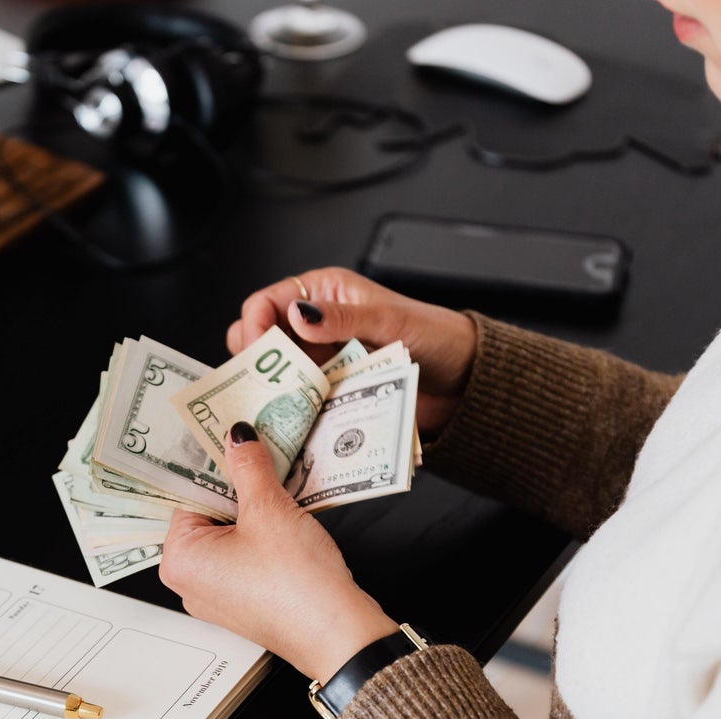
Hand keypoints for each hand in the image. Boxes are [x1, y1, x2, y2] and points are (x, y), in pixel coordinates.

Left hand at [159, 421, 398, 682]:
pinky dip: (263, 532)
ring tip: (276, 480)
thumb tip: (238, 438)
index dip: (212, 464)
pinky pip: (246, 554)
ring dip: (254, 507)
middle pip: (207, 514)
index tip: (227, 438)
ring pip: (230, 533)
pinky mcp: (247, 600)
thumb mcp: (269, 510)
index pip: (186, 494)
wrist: (338, 634)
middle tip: (257, 453)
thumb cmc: (296, 584)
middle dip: (235, 485)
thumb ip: (248, 467)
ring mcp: (219, 594)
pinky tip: (286, 514)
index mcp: (179, 559)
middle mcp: (191, 581)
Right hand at [227, 267, 476, 435]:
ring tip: (274, 408)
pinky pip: (299, 402)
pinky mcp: (331, 393)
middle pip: (263, 340)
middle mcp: (317, 326)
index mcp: (325, 293)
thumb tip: (298, 313)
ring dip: (272, 391)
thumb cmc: (435, 336)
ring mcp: (323, 361)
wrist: (466, 380)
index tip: (253, 354)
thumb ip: (342, 317)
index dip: (253, 326)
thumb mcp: (389, 320)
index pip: (267, 302)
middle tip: (259, 385)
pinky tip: (291, 423)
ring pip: (277, 375)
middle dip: (256, 362)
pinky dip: (292, 412)